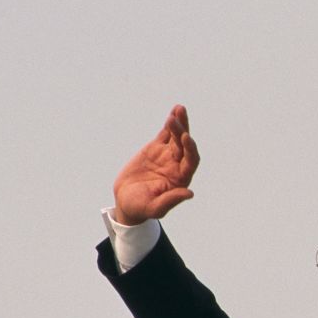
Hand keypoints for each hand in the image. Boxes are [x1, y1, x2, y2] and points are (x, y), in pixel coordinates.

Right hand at [112, 104, 199, 224]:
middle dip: (183, 131)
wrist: (126, 200)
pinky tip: (174, 112)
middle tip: (176, 119)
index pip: (191, 161)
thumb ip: (171, 200)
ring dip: (179, 123)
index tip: (186, 138)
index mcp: (181, 178)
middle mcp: (178, 165)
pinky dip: (170, 123)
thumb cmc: (141, 208)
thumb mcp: (155, 208)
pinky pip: (165, 134)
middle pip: (185, 145)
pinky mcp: (156, 149)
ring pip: (177, 136)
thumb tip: (189, 193)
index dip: (190, 149)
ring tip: (179, 109)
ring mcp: (167, 155)